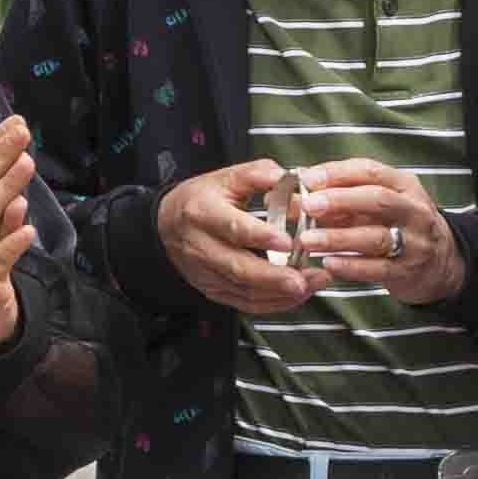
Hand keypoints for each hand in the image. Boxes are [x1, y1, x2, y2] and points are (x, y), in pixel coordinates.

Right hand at [157, 157, 320, 320]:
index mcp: (203, 212)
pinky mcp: (212, 290)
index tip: (288, 242)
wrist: (167, 224)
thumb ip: (259, 175)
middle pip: (238, 268)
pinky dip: (273, 303)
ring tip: (309, 285)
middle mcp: (201, 246)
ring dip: (279, 293)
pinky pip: (244, 303)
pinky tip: (295, 296)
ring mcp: (206, 273)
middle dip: (274, 277)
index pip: (233, 227)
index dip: (261, 237)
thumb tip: (290, 178)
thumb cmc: (201, 199)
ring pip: (244, 291)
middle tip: (303, 279)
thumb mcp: (226, 177)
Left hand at [294, 158, 464, 309]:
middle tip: (308, 205)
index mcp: (404, 185)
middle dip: (340, 200)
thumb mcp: (381, 203)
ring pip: (375, 237)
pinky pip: (378, 268)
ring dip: (338, 237)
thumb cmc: (400, 225)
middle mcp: (413, 210)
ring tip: (307, 240)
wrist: (443, 263)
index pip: (370, 171)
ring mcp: (414, 242)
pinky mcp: (408, 271)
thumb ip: (345, 196)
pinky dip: (351, 266)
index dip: (337, 173)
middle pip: (377, 199)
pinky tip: (328, 264)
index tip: (307, 178)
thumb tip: (299, 189)